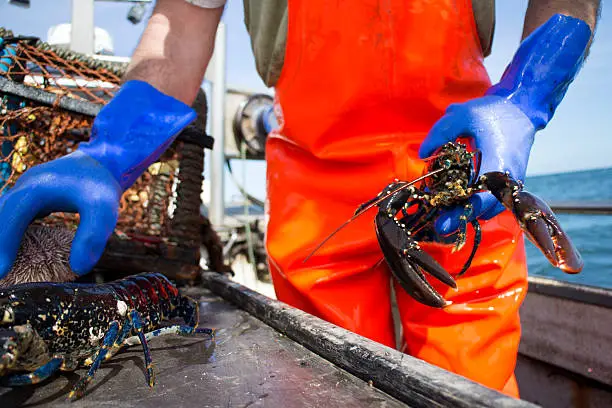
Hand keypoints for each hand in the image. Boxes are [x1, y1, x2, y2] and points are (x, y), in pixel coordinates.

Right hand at [0, 80, 195, 278]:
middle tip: (2, 276)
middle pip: (0, 217)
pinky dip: (10, 235)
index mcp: (35, 189)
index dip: (2, 246)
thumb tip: (79, 268)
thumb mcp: (104, 212)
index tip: (1, 273)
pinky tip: (16, 255)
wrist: (105, 161)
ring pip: (3, 216)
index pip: (9, 219)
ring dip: (2, 239)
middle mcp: (24, 188)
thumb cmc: (103, 186)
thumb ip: (91, 238)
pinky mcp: (30, 198)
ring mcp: (24, 191)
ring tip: (6, 269)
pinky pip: (12, 218)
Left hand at [418, 13, 590, 235]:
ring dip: (470, 213)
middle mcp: (508, 179)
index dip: (461, 213)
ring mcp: (511, 183)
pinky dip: (478, 206)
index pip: (482, 198)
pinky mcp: (510, 184)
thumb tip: (422, 154)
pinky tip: (459, 204)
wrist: (520, 111)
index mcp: (497, 163)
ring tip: (447, 214)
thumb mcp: (460, 115)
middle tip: (439, 226)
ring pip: (490, 209)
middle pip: (485, 210)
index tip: (442, 224)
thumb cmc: (490, 113)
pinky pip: (494, 202)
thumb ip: (440, 133)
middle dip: (461, 219)